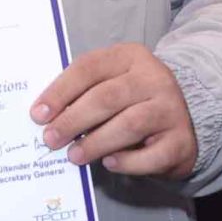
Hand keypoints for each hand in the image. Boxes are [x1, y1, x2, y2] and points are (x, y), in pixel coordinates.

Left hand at [30, 42, 196, 177]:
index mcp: (130, 57)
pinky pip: (152, 155)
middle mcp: (155, 78)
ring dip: (96, 142)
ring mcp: (172, 109)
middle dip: (74, 119)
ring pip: (130, 124)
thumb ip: (83, 94)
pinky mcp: (181, 141)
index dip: (60, 91)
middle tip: (51, 139)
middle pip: (107, 97)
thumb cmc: (132, 102)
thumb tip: (48, 118)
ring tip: (74, 155)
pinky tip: (109, 163)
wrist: (183, 121)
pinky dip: (128, 161)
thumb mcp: (110, 84)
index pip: (90, 67)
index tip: (38, 114)